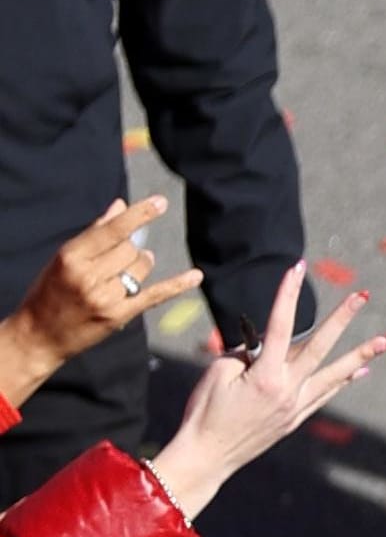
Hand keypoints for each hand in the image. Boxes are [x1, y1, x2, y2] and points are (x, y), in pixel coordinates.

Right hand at [0, 198, 204, 406]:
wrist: (40, 334)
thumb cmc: (50, 291)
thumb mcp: (64, 258)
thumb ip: (95, 232)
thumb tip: (120, 206)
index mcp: (71, 256)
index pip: (112, 231)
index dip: (138, 215)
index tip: (161, 202)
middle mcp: (89, 276)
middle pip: (129, 249)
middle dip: (128, 249)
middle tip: (113, 261)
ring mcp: (106, 297)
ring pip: (141, 268)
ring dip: (139, 266)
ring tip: (121, 274)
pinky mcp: (119, 316)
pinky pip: (155, 295)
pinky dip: (177, 285)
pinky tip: (196, 276)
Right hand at [151, 264, 385, 520]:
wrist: (207, 456)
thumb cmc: (205, 412)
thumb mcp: (217, 374)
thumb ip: (246, 354)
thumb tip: (268, 347)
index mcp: (266, 376)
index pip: (280, 325)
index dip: (288, 294)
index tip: (298, 267)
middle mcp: (289, 390)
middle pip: (321, 346)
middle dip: (342, 318)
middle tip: (363, 295)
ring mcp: (297, 406)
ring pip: (334, 374)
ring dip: (361, 355)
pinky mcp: (297, 418)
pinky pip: (326, 393)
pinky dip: (342, 380)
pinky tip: (360, 371)